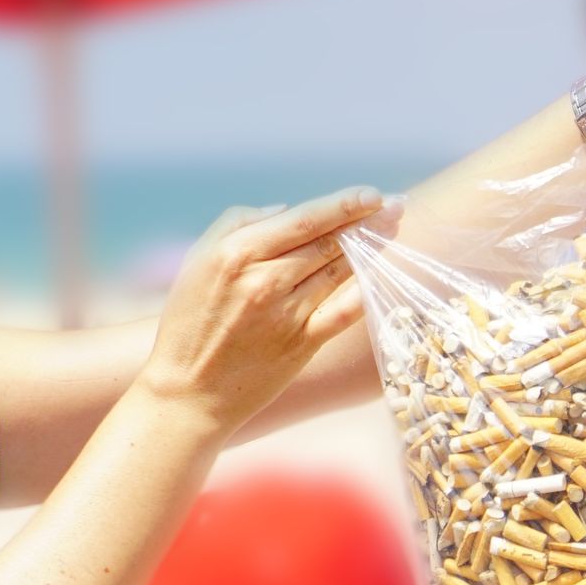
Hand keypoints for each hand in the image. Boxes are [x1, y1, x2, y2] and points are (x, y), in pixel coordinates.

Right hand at [139, 187, 394, 434]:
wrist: (189, 391)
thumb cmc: (189, 321)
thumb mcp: (198, 260)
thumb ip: (237, 222)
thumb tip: (284, 209)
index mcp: (238, 254)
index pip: (305, 219)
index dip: (344, 204)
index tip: (372, 193)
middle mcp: (265, 281)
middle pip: (328, 242)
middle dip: (367, 220)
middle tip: (396, 205)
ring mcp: (287, 314)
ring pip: (339, 271)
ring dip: (369, 249)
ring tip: (390, 229)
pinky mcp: (301, 344)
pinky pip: (343, 313)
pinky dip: (364, 293)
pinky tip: (381, 275)